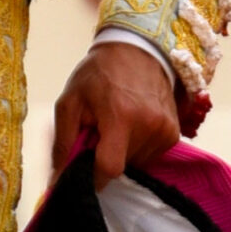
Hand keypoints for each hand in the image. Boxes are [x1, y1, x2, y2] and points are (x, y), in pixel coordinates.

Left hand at [53, 41, 178, 187]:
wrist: (136, 49)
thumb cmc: (98, 74)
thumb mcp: (70, 102)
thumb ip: (63, 144)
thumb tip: (56, 182)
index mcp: (121, 116)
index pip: (110, 168)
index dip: (93, 177)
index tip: (84, 171)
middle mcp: (149, 125)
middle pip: (121, 167)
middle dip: (105, 157)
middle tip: (99, 133)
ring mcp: (166, 130)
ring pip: (136, 164)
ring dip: (122, 153)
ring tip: (116, 126)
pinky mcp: (174, 133)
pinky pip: (150, 156)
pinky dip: (136, 148)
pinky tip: (132, 126)